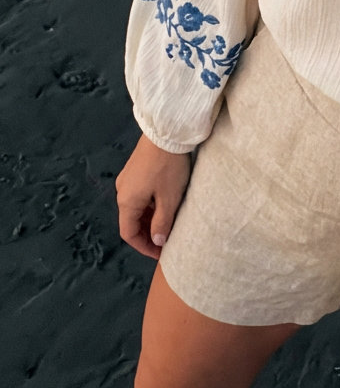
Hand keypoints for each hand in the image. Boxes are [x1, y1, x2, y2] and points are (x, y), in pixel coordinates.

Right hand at [115, 134, 191, 258]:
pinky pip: (138, 196)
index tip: (160, 254)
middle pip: (130, 221)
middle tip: (166, 242)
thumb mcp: (169, 199)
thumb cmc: (168, 167)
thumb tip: (157, 240)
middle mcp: (122, 191)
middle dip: (147, 234)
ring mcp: (127, 180)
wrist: (166, 133)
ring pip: (135, 208)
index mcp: (127, 201)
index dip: (144, 247)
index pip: (129, 233)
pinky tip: (164, 206)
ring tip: (167, 226)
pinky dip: (149, 206)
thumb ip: (162, 223)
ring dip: (149, 220)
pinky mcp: (134, 171)